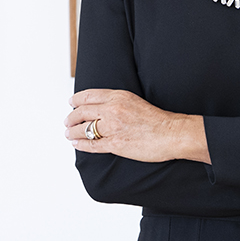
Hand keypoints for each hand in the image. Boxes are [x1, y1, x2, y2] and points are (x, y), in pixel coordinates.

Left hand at [65, 89, 209, 162]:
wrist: (171, 133)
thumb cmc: (157, 119)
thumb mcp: (133, 101)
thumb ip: (116, 102)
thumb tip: (102, 107)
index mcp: (117, 96)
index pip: (88, 96)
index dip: (76, 100)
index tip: (72, 103)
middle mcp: (112, 110)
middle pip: (82, 112)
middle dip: (71, 117)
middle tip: (68, 121)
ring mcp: (112, 127)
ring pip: (84, 129)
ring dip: (73, 131)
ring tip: (68, 133)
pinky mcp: (115, 144)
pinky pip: (92, 145)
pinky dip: (81, 145)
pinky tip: (76, 144)